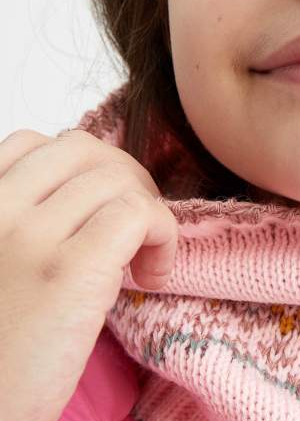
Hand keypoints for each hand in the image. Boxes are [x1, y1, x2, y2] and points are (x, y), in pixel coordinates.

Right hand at [0, 128, 177, 420]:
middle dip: (124, 179)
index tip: (98, 214)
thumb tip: (94, 199)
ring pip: (117, 179)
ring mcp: (30, 235)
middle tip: (136, 233)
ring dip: (148, 212)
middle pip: (83, 150)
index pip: (33, 142)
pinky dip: (163, 235)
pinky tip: (152, 278)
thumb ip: (23, 230)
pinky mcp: (71, 271)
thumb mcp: (0, 272)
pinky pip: (138, 213)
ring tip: (144, 264)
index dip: (84, 169)